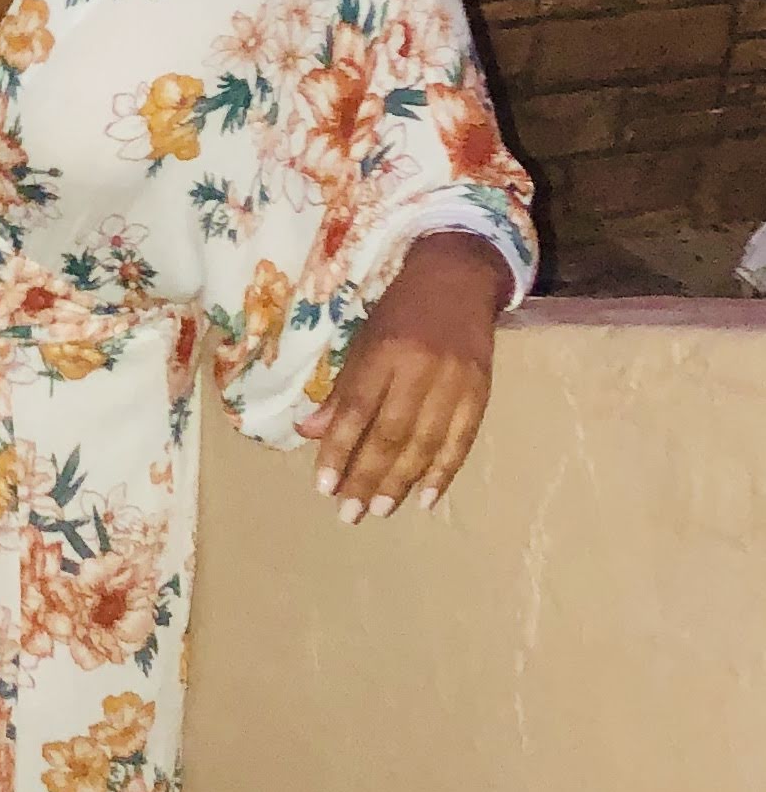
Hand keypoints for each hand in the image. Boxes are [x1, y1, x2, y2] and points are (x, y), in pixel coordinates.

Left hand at [306, 232, 508, 522]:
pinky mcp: (481, 391)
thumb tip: (309, 432)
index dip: (339, 450)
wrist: (459, 278)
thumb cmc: (400, 310)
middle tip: (349, 513)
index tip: (324, 487)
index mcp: (384, 351)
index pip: (357, 410)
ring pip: (425, 442)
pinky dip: (443, 472)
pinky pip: (461, 440)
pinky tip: (426, 498)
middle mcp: (421, 368)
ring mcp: (455, 382)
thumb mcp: (363, 339)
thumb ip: (342, 389)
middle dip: (368, 477)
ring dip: (401, 482)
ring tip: (380, 510)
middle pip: (391, 434)